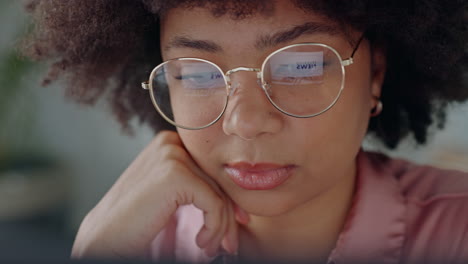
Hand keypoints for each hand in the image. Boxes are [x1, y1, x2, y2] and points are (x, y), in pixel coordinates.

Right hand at [71, 131, 248, 259]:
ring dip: (221, 226)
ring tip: (211, 246)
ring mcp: (172, 155)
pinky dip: (214, 227)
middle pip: (217, 180)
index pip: (211, 171)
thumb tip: (234, 201)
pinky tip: (202, 242)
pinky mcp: (175, 174)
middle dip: (227, 215)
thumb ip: (195, 186)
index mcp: (170, 143)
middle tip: (229, 243)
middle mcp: (171, 143)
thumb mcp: (170, 195)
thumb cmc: (135, 220)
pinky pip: (214, 203)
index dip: (226, 199)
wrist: (105, 238)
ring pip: (219, 194)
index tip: (234, 224)